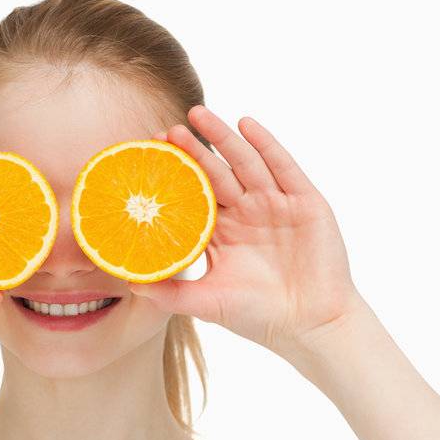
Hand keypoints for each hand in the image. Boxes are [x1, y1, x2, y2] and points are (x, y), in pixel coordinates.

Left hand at [132, 105, 362, 356]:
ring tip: (198, 114)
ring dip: (223, 137)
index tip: (149, 157)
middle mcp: (248, 213)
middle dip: (193, 150)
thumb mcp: (207, 303)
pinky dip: (265, 144)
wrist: (310, 325)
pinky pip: (282, 166)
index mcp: (224, 233)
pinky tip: (246, 124)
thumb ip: (169, 292)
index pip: (195, 196)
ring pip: (246, 162)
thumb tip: (129, 282)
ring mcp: (276, 205)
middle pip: (217, 173)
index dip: (175, 176)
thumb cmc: (258, 316)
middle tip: (168, 130)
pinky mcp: (304, 202)